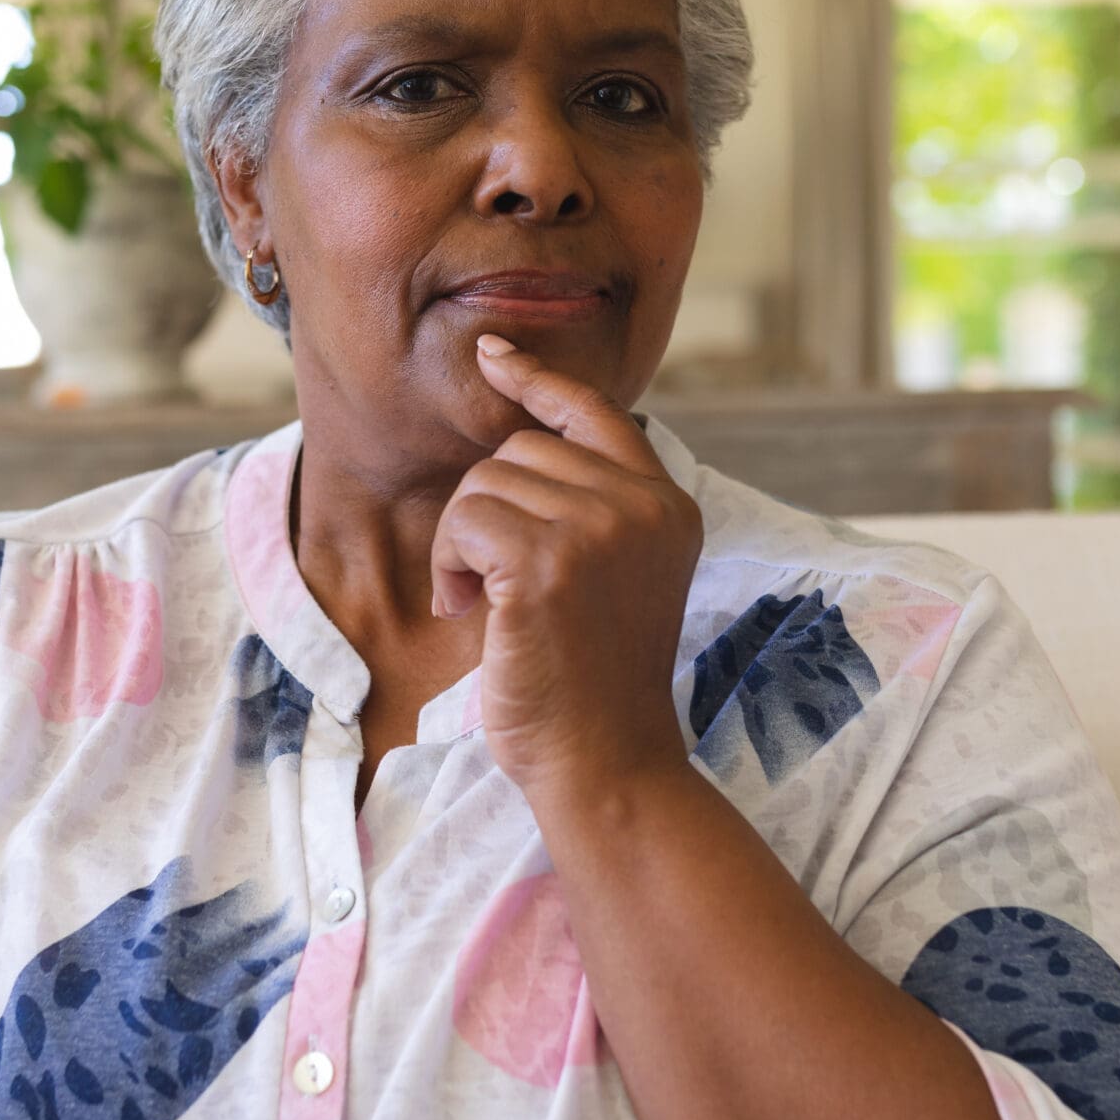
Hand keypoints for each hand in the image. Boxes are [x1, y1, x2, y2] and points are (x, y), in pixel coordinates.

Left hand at [430, 333, 704, 805]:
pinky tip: (471, 613)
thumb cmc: (595, 684)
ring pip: (485, 483)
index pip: (596, 413)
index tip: (493, 356)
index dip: (538, 381)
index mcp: (669, 506)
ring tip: (488, 609)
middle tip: (494, 589)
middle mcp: (644, 506)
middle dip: (486, 513)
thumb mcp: (618, 579)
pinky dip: (450, 565)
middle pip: (520, 452)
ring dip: (463, 546)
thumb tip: (515, 440)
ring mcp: (599, 529)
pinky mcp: (546, 562)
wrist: (607, 763)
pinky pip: (465, 521)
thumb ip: (593, 511)